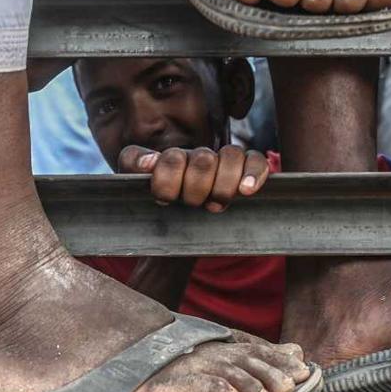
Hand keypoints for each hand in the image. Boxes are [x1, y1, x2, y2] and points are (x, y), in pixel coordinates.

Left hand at [118, 145, 269, 212]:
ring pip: (231, 156)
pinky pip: (257, 161)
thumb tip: (150, 161)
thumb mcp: (133, 186)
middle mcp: (199, 157)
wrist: (178, 235)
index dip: (167, 183)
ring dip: (222, 187)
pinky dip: (254, 174)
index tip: (164, 201)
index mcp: (173, 158)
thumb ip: (133, 164)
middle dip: (195, 190)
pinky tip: (246, 191)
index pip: (173, 159)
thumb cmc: (155, 209)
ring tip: (213, 207)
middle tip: (190, 205)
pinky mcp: (246, 172)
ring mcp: (224, 163)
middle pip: (204, 159)